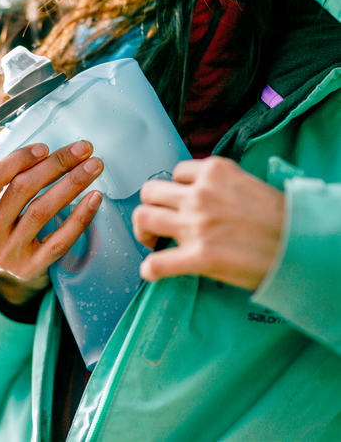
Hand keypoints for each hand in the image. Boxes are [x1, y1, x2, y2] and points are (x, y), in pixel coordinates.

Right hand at [0, 141, 103, 303]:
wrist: (1, 274)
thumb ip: (2, 181)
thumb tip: (42, 148)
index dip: (17, 160)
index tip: (45, 147)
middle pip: (22, 190)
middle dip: (56, 164)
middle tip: (82, 149)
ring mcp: (8, 254)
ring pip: (42, 210)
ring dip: (72, 183)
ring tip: (93, 166)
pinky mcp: (31, 268)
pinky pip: (60, 240)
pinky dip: (80, 216)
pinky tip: (94, 197)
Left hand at [132, 157, 284, 289]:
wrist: (301, 245)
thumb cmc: (278, 217)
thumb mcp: (245, 183)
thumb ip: (216, 184)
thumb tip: (195, 193)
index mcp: (214, 172)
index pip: (175, 173)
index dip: (174, 190)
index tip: (177, 203)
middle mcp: (200, 194)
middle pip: (150, 191)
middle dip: (150, 206)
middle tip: (157, 223)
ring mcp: (196, 224)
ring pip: (143, 217)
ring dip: (143, 231)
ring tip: (152, 242)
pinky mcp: (199, 256)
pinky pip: (157, 262)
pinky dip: (150, 269)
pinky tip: (153, 272)